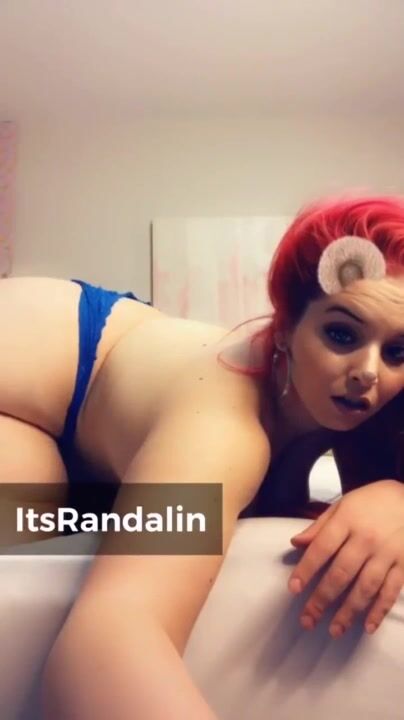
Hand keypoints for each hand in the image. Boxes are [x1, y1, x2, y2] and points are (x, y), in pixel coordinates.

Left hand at [287, 480, 403, 637]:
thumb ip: (320, 526)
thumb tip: (296, 543)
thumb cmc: (373, 501)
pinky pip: (391, 591)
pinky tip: (367, 626)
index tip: (293, 589)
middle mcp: (366, 539)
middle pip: (341, 573)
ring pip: (365, 587)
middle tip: (308, 620)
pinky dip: (379, 611)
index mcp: (348, 520)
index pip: (322, 548)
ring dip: (348, 611)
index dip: (306, 569)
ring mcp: (387, 553)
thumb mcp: (344, 504)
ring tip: (334, 630)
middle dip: (322, 599)